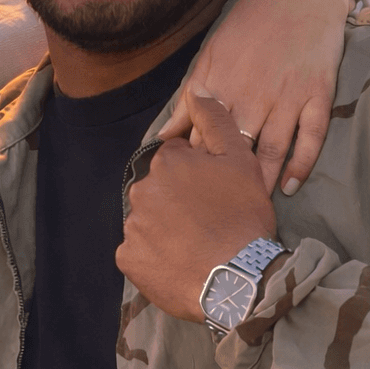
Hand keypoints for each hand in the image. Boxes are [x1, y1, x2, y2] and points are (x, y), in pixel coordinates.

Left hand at [122, 94, 276, 322]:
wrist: (237, 280)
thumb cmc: (242, 218)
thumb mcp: (240, 160)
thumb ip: (216, 120)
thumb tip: (196, 89)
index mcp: (167, 162)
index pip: (177, 162)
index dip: (198, 178)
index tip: (214, 196)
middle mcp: (142, 189)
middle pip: (160, 190)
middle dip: (178, 202)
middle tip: (207, 223)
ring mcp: (132, 226)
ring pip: (149, 221)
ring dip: (166, 229)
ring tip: (196, 246)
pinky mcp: (127, 259)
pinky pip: (138, 253)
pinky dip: (154, 257)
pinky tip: (178, 263)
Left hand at [159, 0, 348, 195]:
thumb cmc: (247, 29)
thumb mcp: (209, 60)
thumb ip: (189, 103)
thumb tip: (163, 141)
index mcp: (221, 87)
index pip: (202, 139)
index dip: (194, 172)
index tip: (186, 198)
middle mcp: (252, 93)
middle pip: (236, 150)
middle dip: (226, 186)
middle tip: (217, 220)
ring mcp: (288, 94)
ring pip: (273, 148)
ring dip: (262, 181)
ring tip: (252, 210)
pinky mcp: (318, 93)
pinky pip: (311, 136)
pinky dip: (302, 163)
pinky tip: (291, 187)